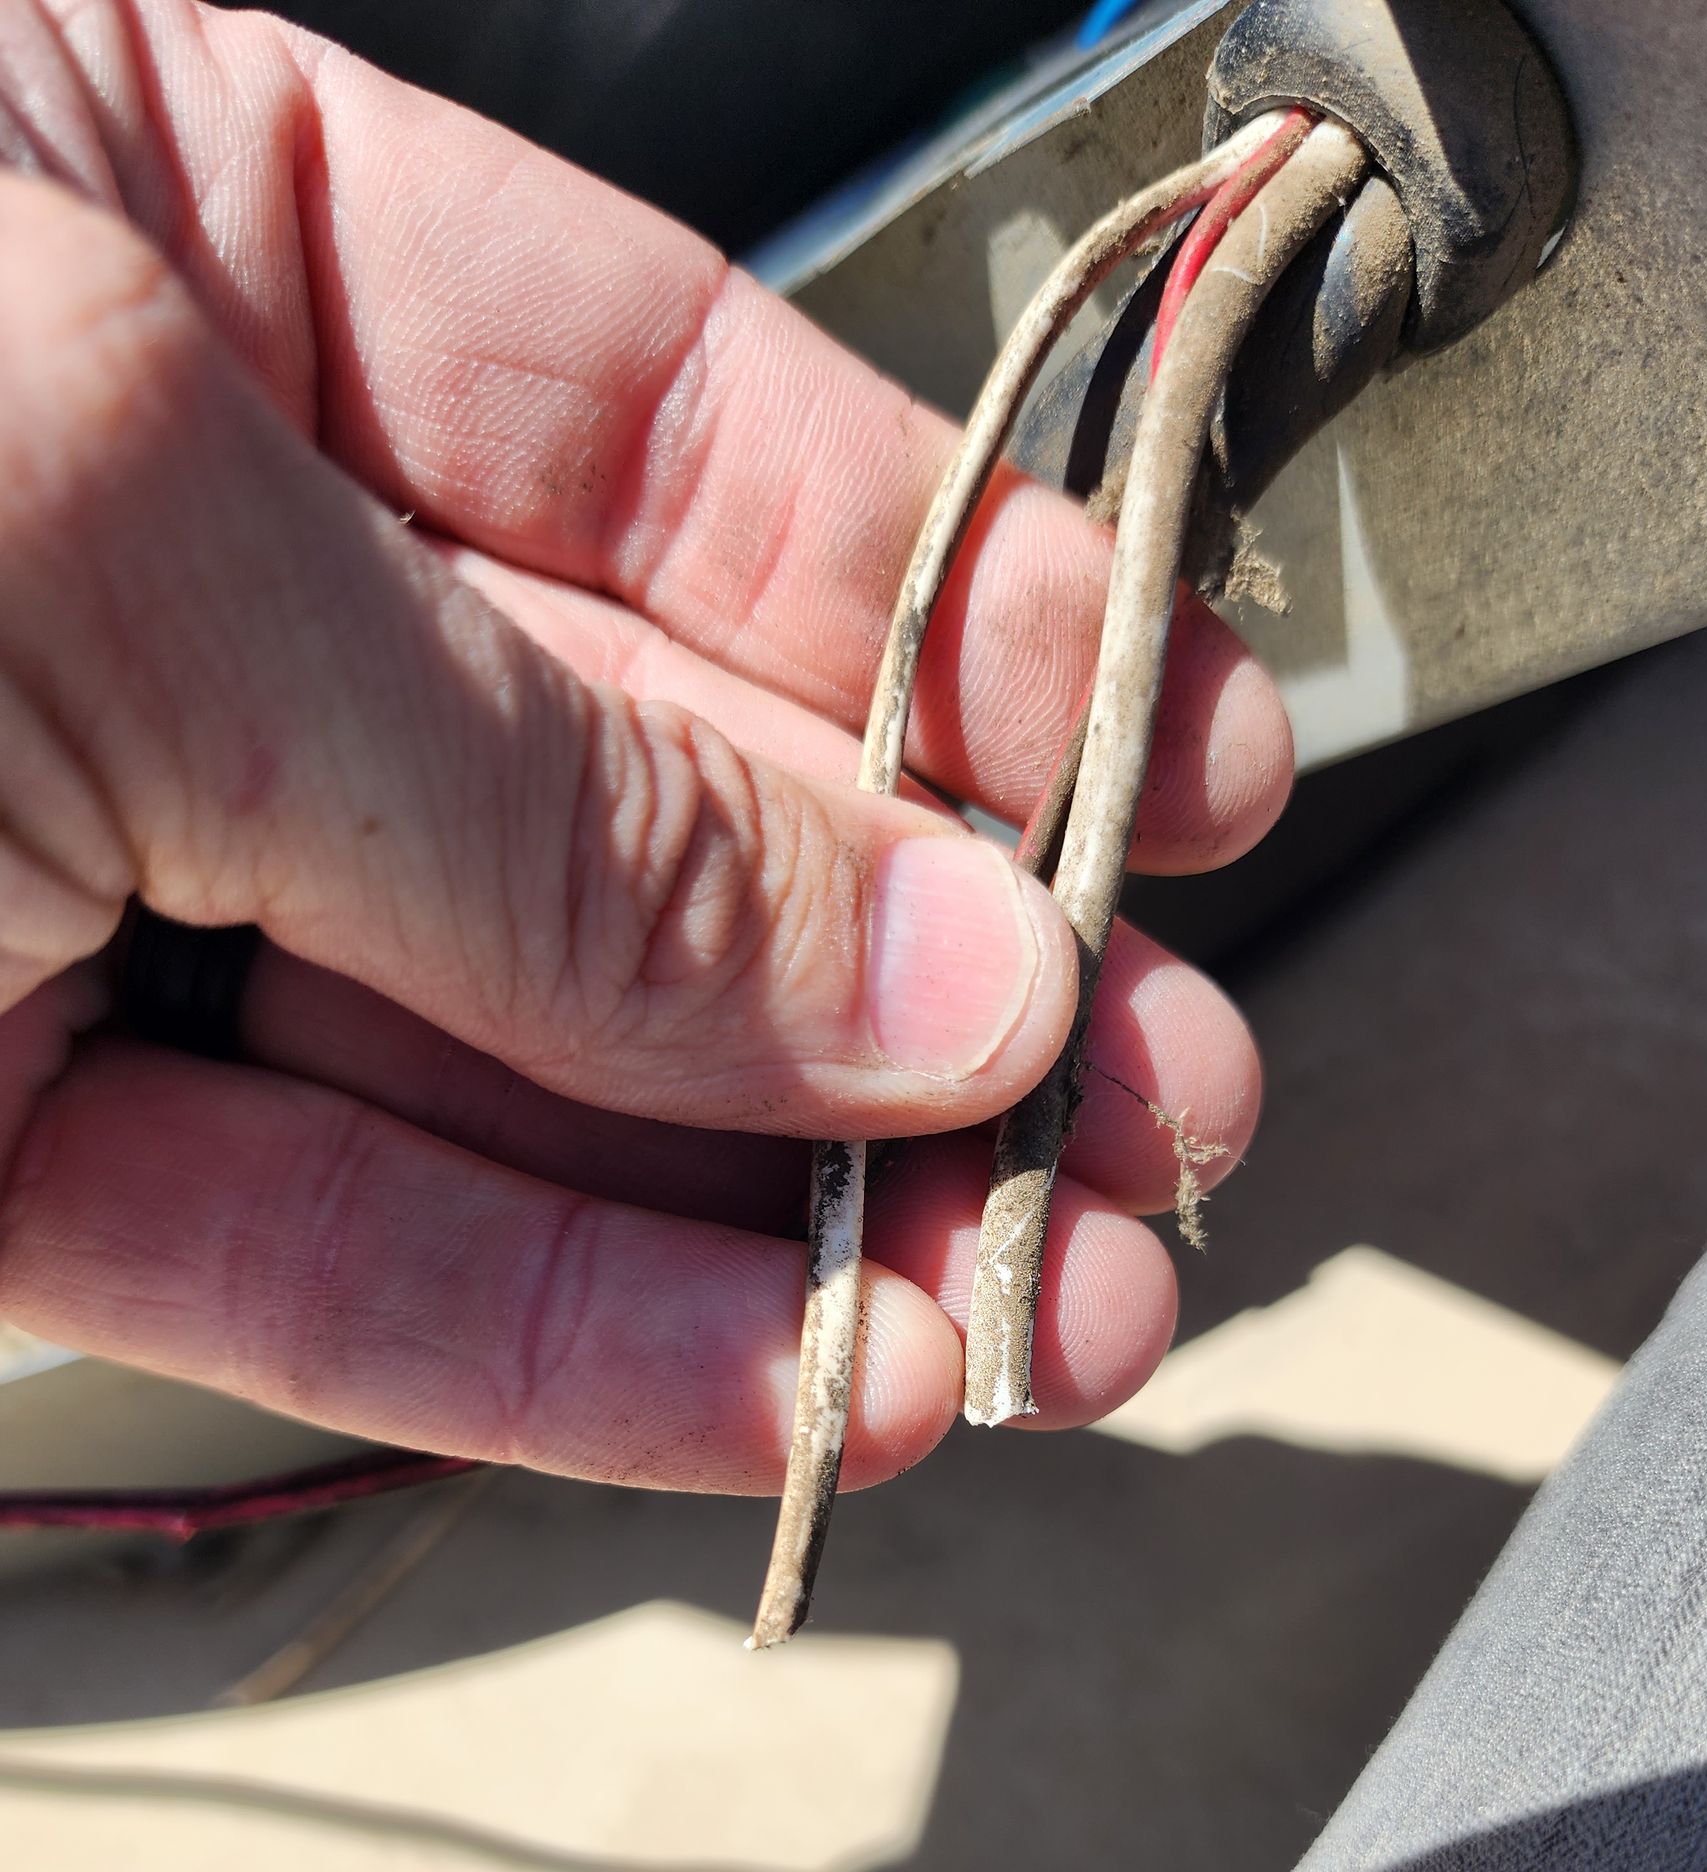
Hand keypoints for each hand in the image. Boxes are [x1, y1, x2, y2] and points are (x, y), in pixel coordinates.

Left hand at [0, 0, 1288, 1495]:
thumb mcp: (104, 522)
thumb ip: (544, 780)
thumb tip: (931, 964)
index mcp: (149, 222)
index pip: (657, 421)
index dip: (951, 618)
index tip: (1173, 776)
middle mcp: (138, 558)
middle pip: (638, 785)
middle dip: (919, 980)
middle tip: (1150, 1104)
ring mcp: (63, 877)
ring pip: (511, 1070)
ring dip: (797, 1219)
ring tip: (1038, 1312)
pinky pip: (327, 1252)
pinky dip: (576, 1346)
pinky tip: (810, 1391)